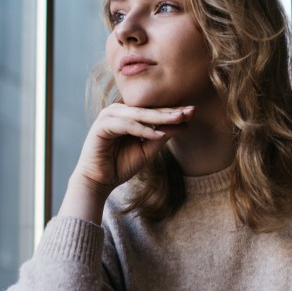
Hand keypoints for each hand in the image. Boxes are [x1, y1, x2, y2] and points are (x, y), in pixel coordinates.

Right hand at [59, 104, 192, 221]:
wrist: (98, 181)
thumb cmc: (120, 165)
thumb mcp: (147, 150)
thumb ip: (161, 136)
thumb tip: (182, 124)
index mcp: (129, 115)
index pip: (153, 111)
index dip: (173, 112)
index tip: (193, 112)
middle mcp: (119, 112)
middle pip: (148, 110)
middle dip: (170, 111)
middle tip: (190, 111)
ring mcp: (109, 116)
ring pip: (139, 114)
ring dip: (159, 117)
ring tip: (179, 119)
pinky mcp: (102, 125)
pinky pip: (127, 125)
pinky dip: (143, 130)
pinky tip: (158, 134)